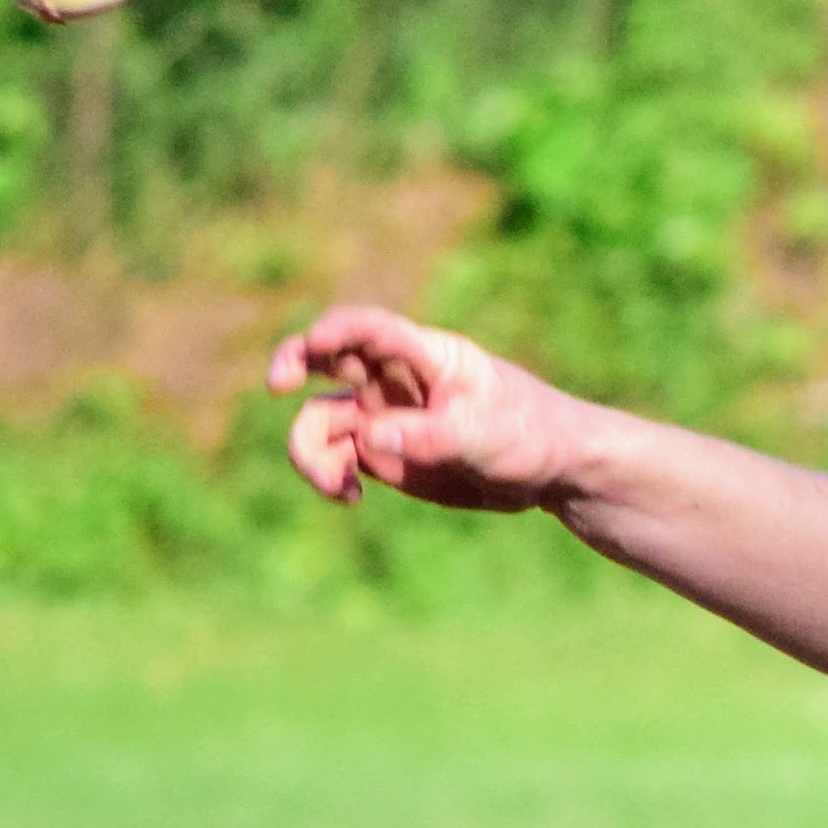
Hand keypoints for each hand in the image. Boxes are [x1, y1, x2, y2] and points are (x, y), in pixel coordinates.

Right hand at [268, 305, 601, 512]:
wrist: (549, 472)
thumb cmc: (529, 434)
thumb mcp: (484, 434)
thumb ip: (428, 435)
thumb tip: (369, 439)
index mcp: (427, 356)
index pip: (371, 329)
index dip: (337, 331)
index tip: (313, 346)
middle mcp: (394, 381)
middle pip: (326, 358)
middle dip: (293, 362)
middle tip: (277, 384)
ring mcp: (383, 417)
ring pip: (321, 419)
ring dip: (310, 448)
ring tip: (336, 485)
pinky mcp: (381, 454)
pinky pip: (335, 457)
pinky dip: (329, 476)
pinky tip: (350, 497)